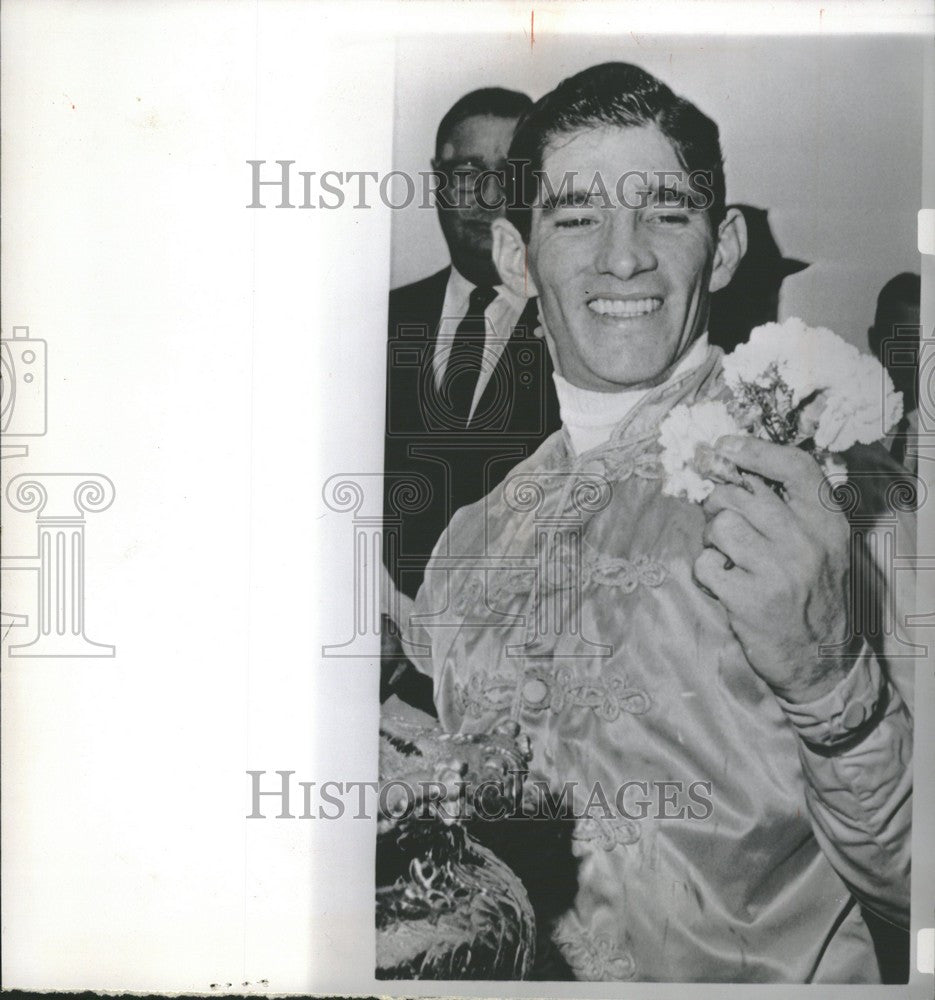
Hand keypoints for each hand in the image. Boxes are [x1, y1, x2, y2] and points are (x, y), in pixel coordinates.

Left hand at [693, 435, 852, 702]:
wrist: (822, 661)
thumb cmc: (812, 595)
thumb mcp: (821, 547)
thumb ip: (790, 509)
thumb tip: (736, 469)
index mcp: (828, 524)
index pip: (795, 467)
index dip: (755, 450)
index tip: (724, 446)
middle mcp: (806, 542)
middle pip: (741, 494)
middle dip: (719, 505)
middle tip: (723, 523)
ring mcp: (778, 571)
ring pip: (719, 526)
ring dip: (713, 540)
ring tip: (730, 558)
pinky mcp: (749, 599)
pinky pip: (705, 563)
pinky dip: (707, 572)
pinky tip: (726, 583)